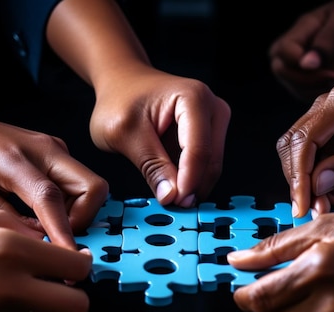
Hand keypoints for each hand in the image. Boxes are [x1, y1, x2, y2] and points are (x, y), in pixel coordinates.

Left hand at [0, 104, 108, 248]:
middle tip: (58, 237)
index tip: (69, 260)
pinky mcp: (57, 151)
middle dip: (85, 219)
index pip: (52, 199)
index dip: (64, 233)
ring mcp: (55, 148)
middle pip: (94, 188)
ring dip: (78, 213)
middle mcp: (45, 149)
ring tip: (46, 225)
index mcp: (15, 160)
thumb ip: (12, 223)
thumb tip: (44, 245)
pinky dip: (72, 203)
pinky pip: (79, 182)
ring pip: (91, 187)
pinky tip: (44, 212)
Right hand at [0, 209, 91, 311]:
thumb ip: (28, 229)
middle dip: (78, 295)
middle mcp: (11, 287)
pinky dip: (17, 308)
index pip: (78, 267)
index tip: (79, 258)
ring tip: (19, 281)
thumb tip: (59, 242)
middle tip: (65, 281)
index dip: (85, 262)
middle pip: (77, 308)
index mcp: (13, 250)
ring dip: (45, 300)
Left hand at [89, 65, 229, 206]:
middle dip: (192, 187)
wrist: (123, 83)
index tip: (175, 202)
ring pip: (211, 167)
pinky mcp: (209, 135)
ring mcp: (214, 122)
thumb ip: (150, 164)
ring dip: (192, 186)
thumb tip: (171, 196)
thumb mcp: (124, 133)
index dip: (188, 180)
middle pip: (210, 159)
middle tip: (170, 206)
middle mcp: (212, 108)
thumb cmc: (120, 100)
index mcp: (193, 98)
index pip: (198, 149)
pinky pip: (205, 166)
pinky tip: (172, 188)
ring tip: (168, 198)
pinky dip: (190, 181)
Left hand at [227, 209, 333, 311]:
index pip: (260, 298)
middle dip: (267, 304)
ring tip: (308, 292)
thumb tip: (238, 259)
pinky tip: (329, 304)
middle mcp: (331, 304)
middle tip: (279, 286)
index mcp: (317, 270)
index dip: (243, 296)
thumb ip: (275, 246)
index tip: (242, 290)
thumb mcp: (321, 227)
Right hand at [269, 0, 333, 101]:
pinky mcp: (307, 90)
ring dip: (321, 88)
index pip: (283, 51)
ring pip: (297, 89)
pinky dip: (326, 95)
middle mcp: (288, 55)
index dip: (301, 62)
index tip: (327, 67)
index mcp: (295, 33)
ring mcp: (295, 74)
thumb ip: (326, 41)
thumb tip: (306, 64)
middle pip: (283, 72)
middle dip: (310, 79)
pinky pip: (311, 98)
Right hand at [276, 84, 333, 218]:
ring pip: (295, 154)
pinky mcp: (323, 133)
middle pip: (294, 145)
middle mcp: (326, 104)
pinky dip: (314, 181)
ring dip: (305, 183)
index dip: (301, 175)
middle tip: (312, 211)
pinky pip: (308, 159)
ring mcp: (322, 117)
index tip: (303, 205)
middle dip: (300, 181)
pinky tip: (332, 194)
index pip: (307, 139)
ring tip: (326, 204)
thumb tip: (316, 185)